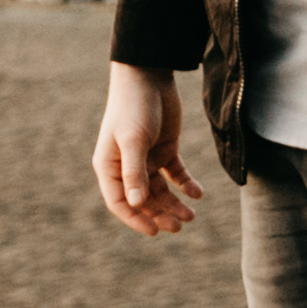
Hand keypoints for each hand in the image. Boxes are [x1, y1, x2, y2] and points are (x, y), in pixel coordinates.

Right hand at [92, 61, 199, 237]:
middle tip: (180, 226)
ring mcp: (147, 159)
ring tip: (191, 215)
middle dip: (160, 215)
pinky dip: (186, 185)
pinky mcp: (165, 149)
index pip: (119, 203)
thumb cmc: (133, 107)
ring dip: (174, 204)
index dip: (135, 219)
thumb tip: (136, 204)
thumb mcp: (134, 139)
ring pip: (161, 191)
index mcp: (110, 166)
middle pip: (143, 200)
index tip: (155, 231)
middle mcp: (126, 166)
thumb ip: (135, 172)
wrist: (149, 76)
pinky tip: (197, 193)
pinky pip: (175, 174)